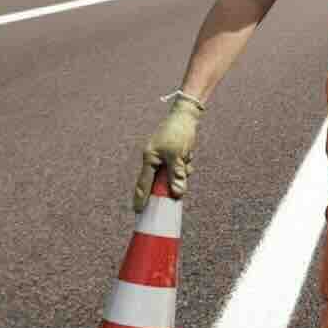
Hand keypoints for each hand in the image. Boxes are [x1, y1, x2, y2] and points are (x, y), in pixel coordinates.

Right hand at [134, 93, 203, 212]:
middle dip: (172, 181)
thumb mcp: (178, 156)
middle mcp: (153, 159)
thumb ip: (176, 175)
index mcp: (150, 159)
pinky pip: (178, 167)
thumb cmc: (179, 133)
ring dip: (182, 171)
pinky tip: (189, 154)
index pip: (144, 184)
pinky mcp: (171, 154)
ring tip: (186, 156)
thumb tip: (177, 194)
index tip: (138, 212)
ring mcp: (162, 157)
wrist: (186, 115)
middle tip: (178, 177)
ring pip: (172, 175)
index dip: (141, 198)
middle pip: (161, 181)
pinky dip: (185, 164)